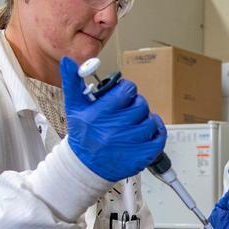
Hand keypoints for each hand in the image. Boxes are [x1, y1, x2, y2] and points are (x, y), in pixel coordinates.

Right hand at [60, 56, 166, 181]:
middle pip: (141, 105)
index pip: (126, 91)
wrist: (84, 166)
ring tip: (135, 122)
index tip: (123, 95)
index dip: (127, 90)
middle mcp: (113, 129)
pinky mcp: (140, 157)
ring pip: (150, 120)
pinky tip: (148, 131)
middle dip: (136, 104)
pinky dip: (157, 132)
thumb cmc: (83, 134)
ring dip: (145, 119)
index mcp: (99, 114)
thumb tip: (69, 62)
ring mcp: (128, 144)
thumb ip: (73, 82)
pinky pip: (159, 138)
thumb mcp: (74, 107)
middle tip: (128, 110)